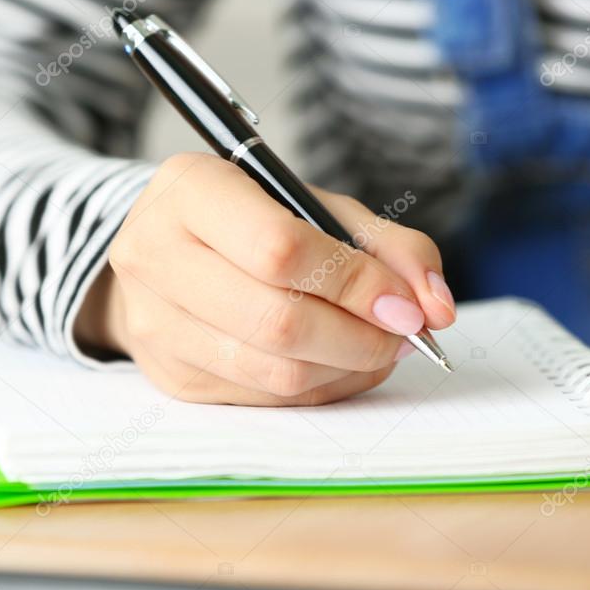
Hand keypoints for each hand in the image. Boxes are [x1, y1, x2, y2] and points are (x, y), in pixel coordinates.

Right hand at [76, 153, 456, 405]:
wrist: (166, 252)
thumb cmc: (252, 221)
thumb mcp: (319, 207)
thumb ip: (388, 246)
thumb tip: (435, 308)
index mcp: (191, 191)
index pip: (280, 249)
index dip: (355, 285)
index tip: (407, 306)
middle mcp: (155, 255)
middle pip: (277, 321)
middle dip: (361, 337)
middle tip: (403, 333)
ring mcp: (155, 323)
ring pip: (275, 372)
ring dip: (348, 367)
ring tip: (378, 346)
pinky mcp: (171, 376)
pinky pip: (266, 398)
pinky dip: (322, 387)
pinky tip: (340, 362)